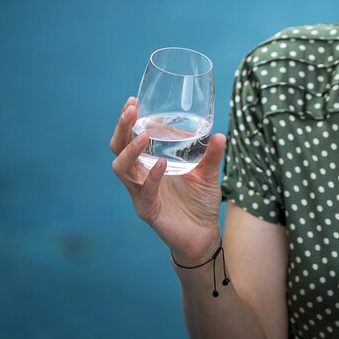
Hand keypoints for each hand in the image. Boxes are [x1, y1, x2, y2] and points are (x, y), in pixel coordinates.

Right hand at [110, 97, 226, 262]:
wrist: (204, 237)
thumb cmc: (199, 204)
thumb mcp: (208, 174)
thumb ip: (212, 155)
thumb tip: (220, 133)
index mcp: (148, 166)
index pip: (128, 140)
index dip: (127, 122)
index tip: (132, 101)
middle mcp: (140, 178)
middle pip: (118, 150)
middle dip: (122, 129)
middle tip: (131, 110)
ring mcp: (141, 195)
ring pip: (122, 169)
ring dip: (131, 149)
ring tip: (144, 134)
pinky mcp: (149, 211)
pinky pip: (144, 192)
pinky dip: (151, 177)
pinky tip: (160, 164)